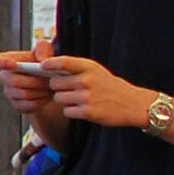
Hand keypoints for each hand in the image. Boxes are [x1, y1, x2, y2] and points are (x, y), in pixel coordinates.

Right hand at [0, 49, 58, 119]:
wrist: (52, 83)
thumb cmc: (46, 63)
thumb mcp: (47, 51)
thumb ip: (44, 49)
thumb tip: (42, 60)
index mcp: (8, 60)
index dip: (1, 63)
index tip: (14, 65)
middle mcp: (5, 77)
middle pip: (13, 81)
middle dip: (34, 81)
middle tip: (50, 79)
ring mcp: (9, 93)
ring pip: (24, 94)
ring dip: (41, 91)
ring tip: (51, 86)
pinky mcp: (18, 105)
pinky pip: (29, 105)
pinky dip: (41, 101)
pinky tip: (48, 95)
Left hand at [39, 55, 154, 131]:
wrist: (131, 103)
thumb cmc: (108, 86)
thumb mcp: (95, 71)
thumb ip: (75, 69)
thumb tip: (47, 68)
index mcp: (89, 67)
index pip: (64, 62)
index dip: (50, 63)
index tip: (42, 66)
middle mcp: (87, 80)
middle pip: (55, 83)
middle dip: (57, 87)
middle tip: (67, 90)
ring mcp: (87, 97)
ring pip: (59, 98)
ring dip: (64, 101)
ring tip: (78, 100)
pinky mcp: (88, 112)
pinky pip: (67, 111)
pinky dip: (71, 112)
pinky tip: (82, 109)